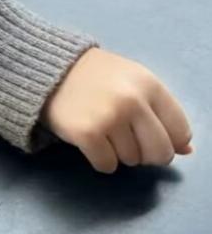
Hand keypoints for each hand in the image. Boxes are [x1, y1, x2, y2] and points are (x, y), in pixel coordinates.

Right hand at [44, 48, 193, 172]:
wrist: (47, 68)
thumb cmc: (95, 76)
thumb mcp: (133, 82)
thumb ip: (161, 112)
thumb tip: (186, 150)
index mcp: (149, 84)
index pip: (180, 132)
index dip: (168, 140)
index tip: (149, 135)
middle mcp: (133, 100)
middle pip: (160, 153)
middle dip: (146, 154)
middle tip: (126, 139)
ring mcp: (109, 117)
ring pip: (132, 161)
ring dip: (119, 153)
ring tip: (102, 130)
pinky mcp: (86, 133)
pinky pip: (107, 166)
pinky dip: (100, 159)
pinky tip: (90, 140)